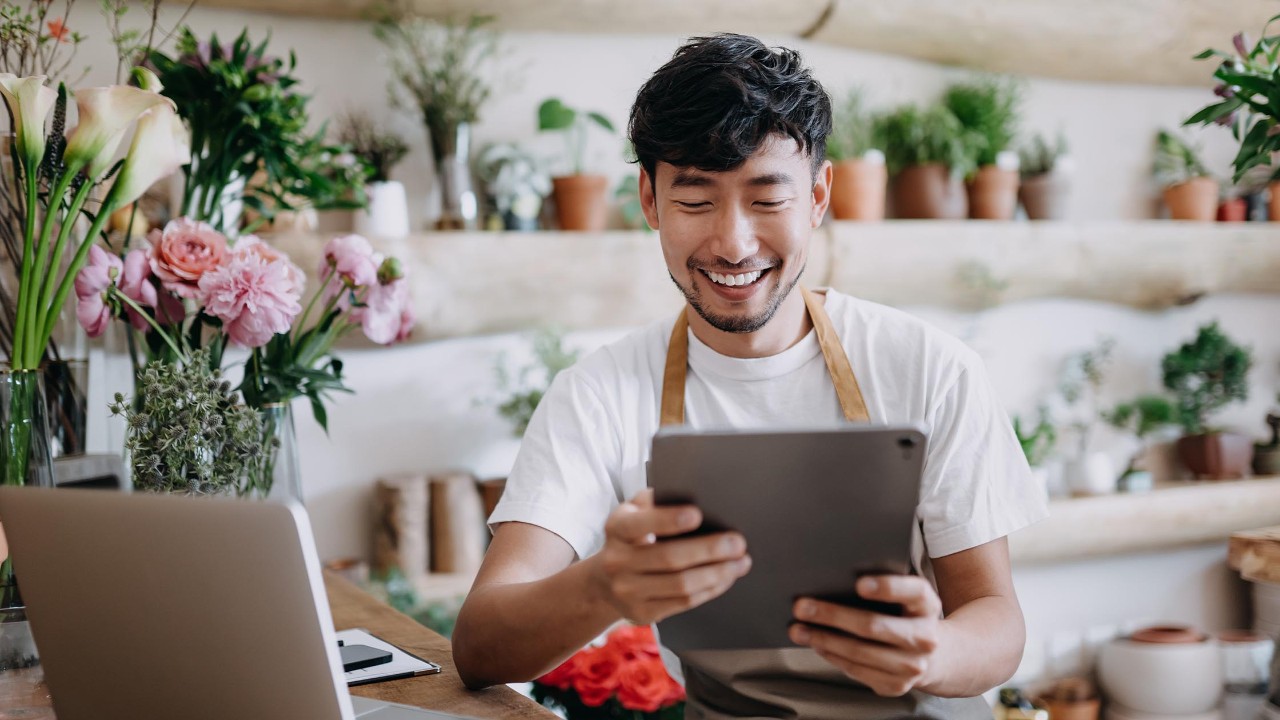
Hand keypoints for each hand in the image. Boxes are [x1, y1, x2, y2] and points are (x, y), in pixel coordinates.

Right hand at [588, 489, 751, 624]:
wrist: (605, 581)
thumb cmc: (632, 537)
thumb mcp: (634, 513)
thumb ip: (656, 501)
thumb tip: (697, 493)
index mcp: (616, 528)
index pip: (641, 524)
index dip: (669, 520)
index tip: (698, 515)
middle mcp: (617, 561)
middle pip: (669, 557)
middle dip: (709, 550)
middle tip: (737, 542)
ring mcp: (628, 591)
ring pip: (681, 585)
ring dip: (717, 573)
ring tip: (740, 562)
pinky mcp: (642, 613)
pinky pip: (683, 602)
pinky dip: (710, 589)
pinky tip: (726, 578)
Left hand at [789, 575, 943, 696]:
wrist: (934, 655)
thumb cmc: (905, 615)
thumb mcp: (905, 596)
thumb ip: (880, 586)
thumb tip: (831, 581)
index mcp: (927, 605)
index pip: (913, 591)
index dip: (887, 587)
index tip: (859, 584)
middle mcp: (925, 637)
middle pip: (873, 625)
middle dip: (832, 615)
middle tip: (801, 606)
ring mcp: (912, 666)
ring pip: (859, 652)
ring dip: (823, 639)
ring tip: (798, 629)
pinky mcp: (896, 685)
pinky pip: (856, 670)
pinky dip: (832, 655)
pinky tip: (816, 644)